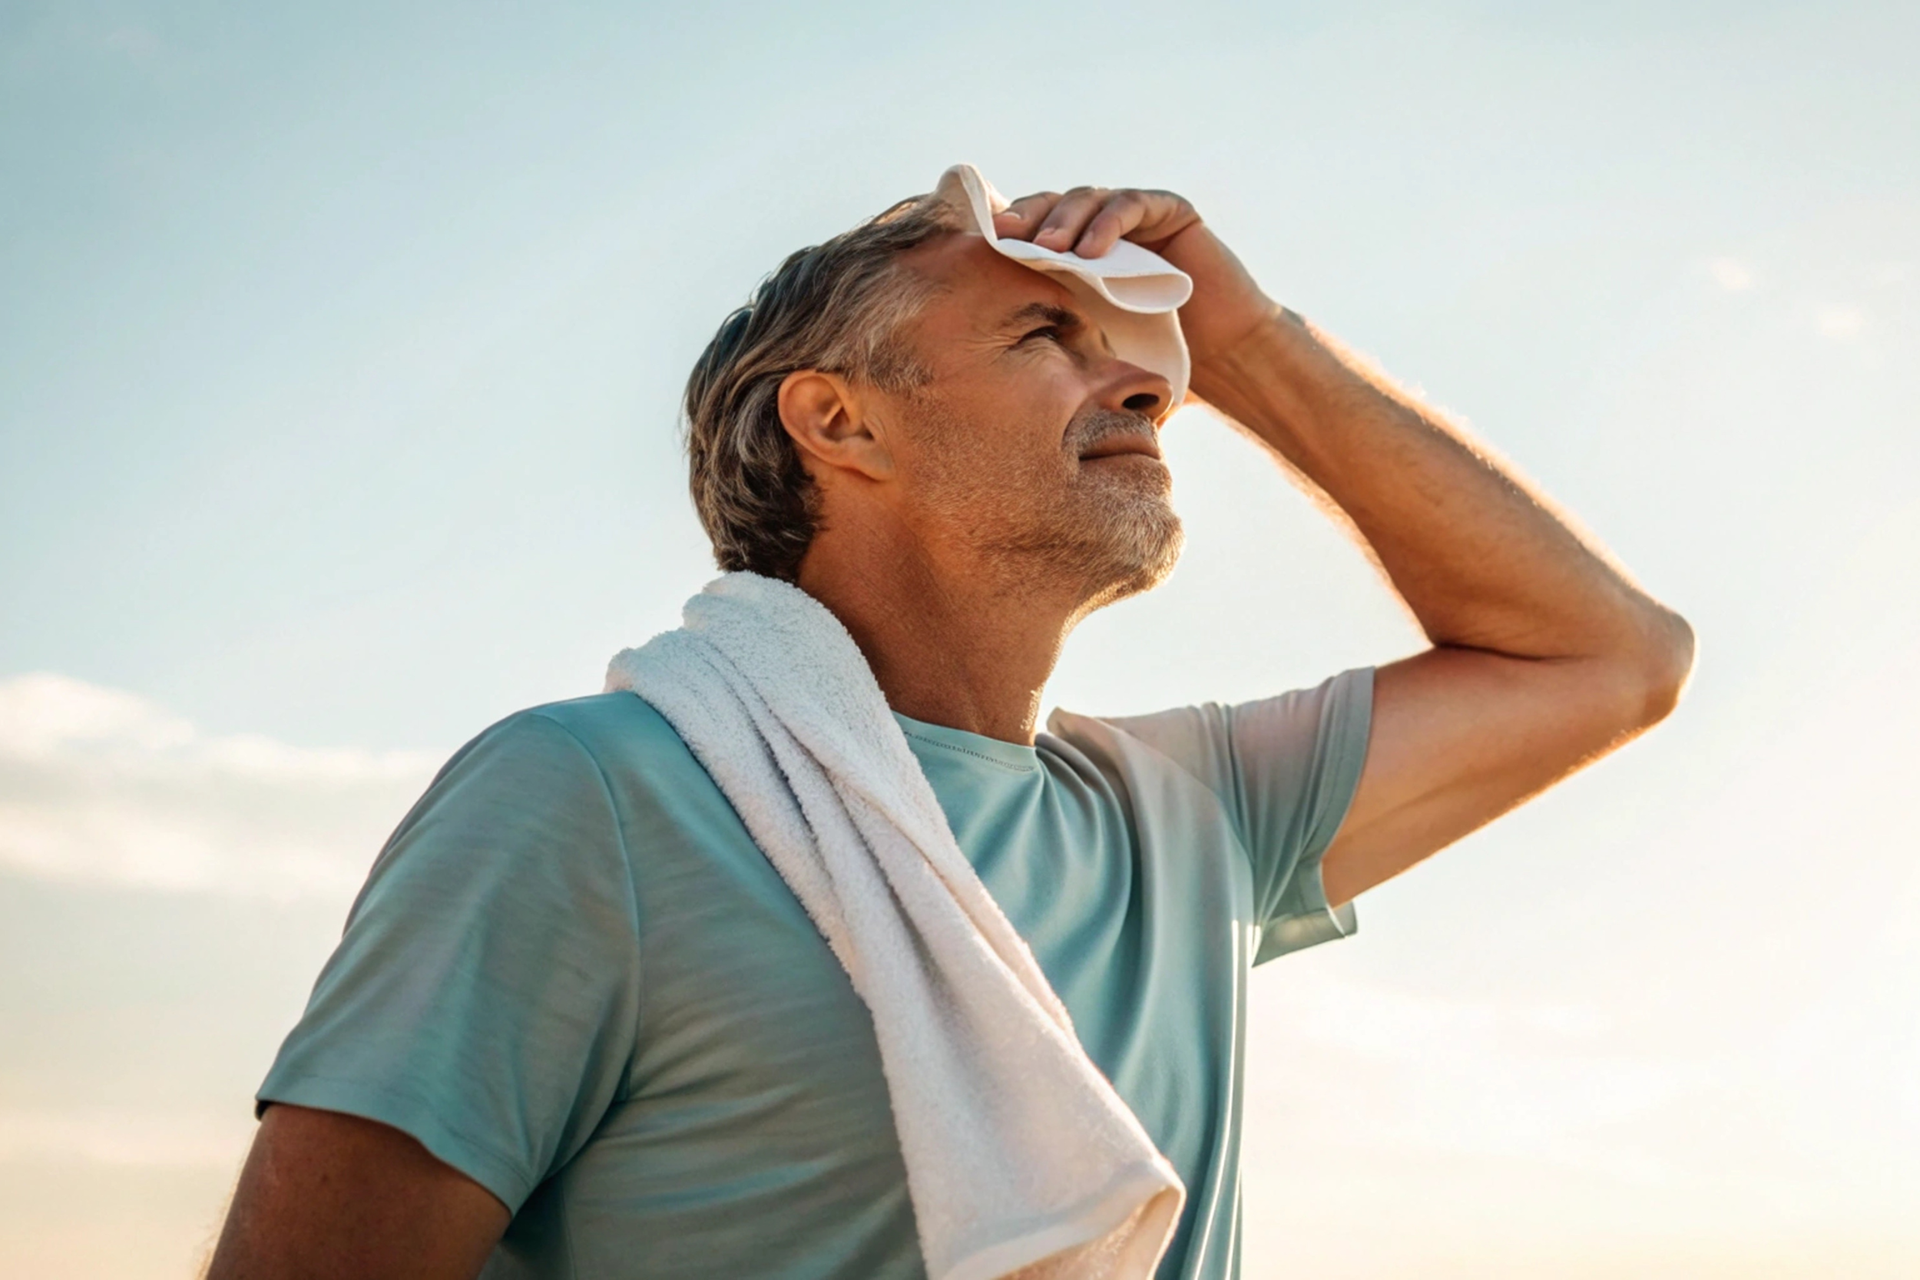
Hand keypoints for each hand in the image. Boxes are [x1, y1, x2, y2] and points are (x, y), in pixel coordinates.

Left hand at [991, 186, 1280, 388]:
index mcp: (1075, 258)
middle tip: (1006, 240)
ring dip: (1062, 221)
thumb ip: (1060, 371)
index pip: (1031, 232)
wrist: (1225, 357)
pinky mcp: (1168, 210)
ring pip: (1085, 199)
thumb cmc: (1159, 363)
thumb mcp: (1095, 365)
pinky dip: (1107, 223)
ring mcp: (1133, 217)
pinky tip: (1091, 250)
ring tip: (1048, 248)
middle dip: (1027, 220)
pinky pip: (1130, 204)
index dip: (1007, 236)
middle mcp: (1100, 230)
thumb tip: (1004, 418)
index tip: (980, 254)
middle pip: (1051, 207)